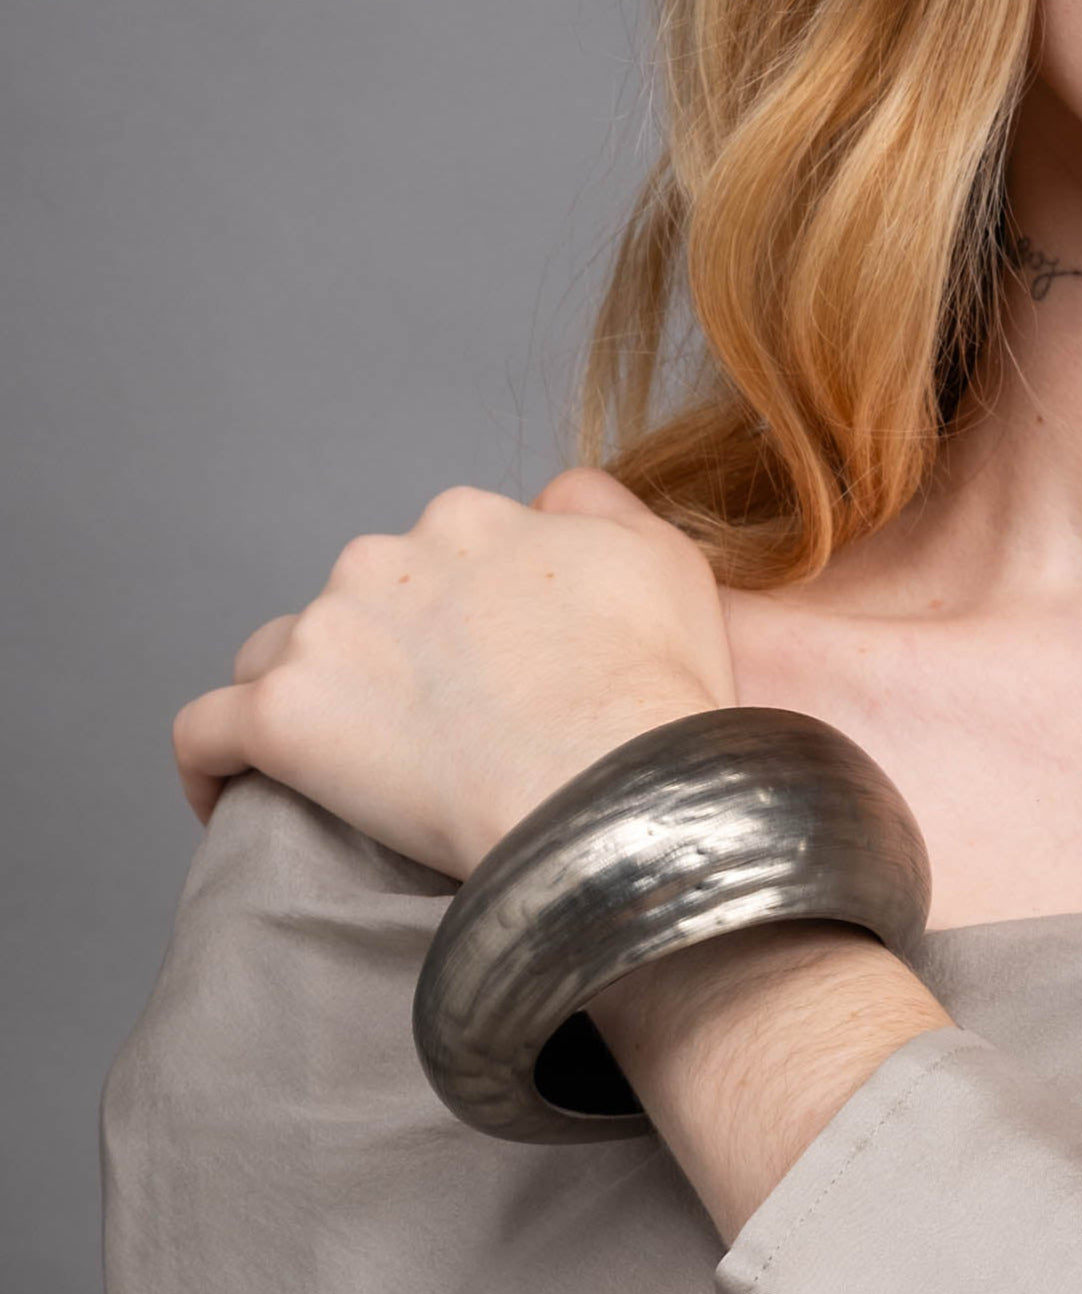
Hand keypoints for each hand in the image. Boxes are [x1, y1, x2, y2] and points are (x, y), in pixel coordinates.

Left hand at [171, 467, 737, 879]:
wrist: (612, 787)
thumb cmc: (652, 693)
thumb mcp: (662, 561)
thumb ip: (598, 507)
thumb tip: (552, 500)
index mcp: (468, 523)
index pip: (431, 560)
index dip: (451, 621)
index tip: (477, 679)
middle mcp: (387, 559)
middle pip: (356, 604)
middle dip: (379, 658)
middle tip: (431, 738)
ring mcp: (327, 634)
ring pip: (279, 654)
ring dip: (303, 696)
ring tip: (339, 767)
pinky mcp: (283, 719)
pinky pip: (207, 732)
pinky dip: (210, 760)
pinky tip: (227, 793)